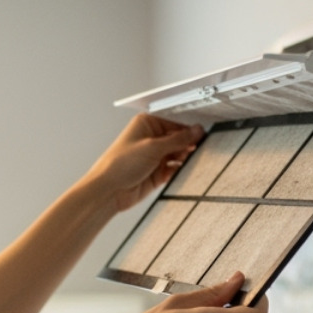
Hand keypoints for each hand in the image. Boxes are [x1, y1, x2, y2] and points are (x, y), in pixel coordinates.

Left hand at [82, 114, 203, 212]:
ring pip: (179, 154)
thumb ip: (178, 139)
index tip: (202, 131)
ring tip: (194, 159)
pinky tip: (187, 169)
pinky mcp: (158, 173)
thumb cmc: (119, 164)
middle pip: (179, 138)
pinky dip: (182, 169)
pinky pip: (176, 169)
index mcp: (147, 124)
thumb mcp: (153, 147)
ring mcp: (155, 156)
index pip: (174, 121)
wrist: (110, 190)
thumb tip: (195, 131)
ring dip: (186, 157)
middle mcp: (151, 138)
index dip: (188, 127)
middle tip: (201, 146)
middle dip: (189, 143)